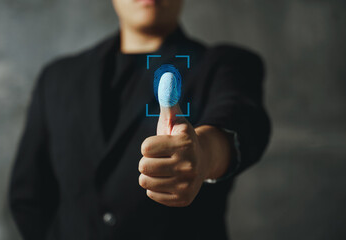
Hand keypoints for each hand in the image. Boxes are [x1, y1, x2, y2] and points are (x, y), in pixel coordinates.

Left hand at [138, 73, 229, 206]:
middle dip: (147, 161)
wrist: (201, 162)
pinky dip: (155, 189)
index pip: (145, 147)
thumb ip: (168, 100)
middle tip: (160, 158)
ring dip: (149, 175)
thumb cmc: (179, 138)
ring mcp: (187, 184)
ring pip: (145, 182)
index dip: (149, 145)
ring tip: (163, 169)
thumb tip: (166, 77)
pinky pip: (152, 195)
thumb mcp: (174, 119)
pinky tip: (168, 180)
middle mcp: (188, 164)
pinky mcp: (183, 199)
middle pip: (144, 166)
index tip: (160, 144)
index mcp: (184, 142)